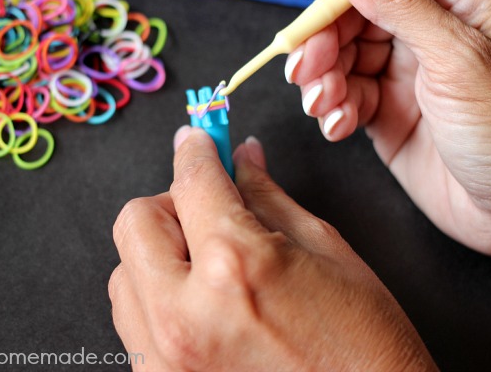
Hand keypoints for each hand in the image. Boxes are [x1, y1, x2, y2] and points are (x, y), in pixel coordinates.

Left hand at [109, 127, 435, 370]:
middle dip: (171, 203)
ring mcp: (164, 359)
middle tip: (208, 211)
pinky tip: (202, 302)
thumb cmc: (365, 346)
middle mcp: (184, 316)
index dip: (197, 149)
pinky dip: (159, 297)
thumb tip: (242, 157)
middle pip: (136, 220)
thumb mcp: (326, 252)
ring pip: (125, 272)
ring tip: (210, 265)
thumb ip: (268, 197)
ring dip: (160, 254)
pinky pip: (135, 320)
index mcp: (236, 267)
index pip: (193, 180)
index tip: (199, 140)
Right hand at [286, 0, 490, 260]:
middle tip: (307, 65)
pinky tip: (339, 125)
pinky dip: (331, 110)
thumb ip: (397, 0)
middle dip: (324, 37)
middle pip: (356, 9)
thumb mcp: (454, 56)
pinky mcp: (386, 112)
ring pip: (342, 54)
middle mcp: (428, 30)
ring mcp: (404, 73)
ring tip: (323, 103)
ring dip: (321, 78)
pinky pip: (343, 97)